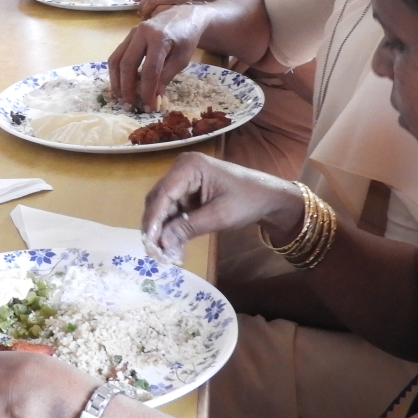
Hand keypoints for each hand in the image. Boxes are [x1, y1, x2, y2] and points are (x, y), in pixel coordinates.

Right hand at [107, 6, 208, 110]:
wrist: (184, 15)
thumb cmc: (186, 38)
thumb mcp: (182, 59)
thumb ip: (167, 77)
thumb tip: (154, 97)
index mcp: (159, 38)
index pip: (149, 70)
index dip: (147, 90)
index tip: (148, 106)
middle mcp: (141, 33)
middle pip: (127, 64)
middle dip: (127, 88)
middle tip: (130, 105)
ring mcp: (131, 33)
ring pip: (116, 59)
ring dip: (116, 81)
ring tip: (121, 97)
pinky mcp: (128, 36)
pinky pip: (117, 55)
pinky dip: (117, 72)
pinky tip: (121, 83)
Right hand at [142, 152, 307, 262]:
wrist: (268, 197)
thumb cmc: (248, 201)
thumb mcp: (219, 216)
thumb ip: (188, 228)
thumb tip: (161, 244)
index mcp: (190, 166)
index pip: (163, 193)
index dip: (153, 219)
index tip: (148, 242)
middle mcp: (182, 167)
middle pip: (159, 198)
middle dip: (155, 225)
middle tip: (153, 251)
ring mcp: (184, 177)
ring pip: (163, 204)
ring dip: (162, 227)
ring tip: (161, 251)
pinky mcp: (187, 189)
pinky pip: (173, 207)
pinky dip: (171, 225)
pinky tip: (171, 243)